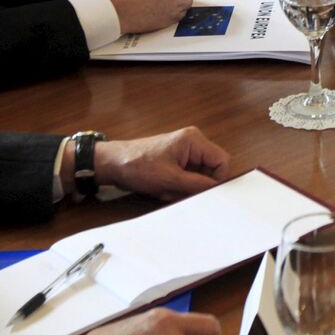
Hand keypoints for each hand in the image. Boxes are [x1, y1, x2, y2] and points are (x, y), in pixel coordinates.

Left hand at [94, 127, 233, 197]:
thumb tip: (219, 190)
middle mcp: (192, 142)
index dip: (217, 180)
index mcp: (194, 140)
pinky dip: (178, 187)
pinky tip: (163, 189)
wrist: (112, 163)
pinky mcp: (176, 160)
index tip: (204, 194)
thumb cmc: (138, 166)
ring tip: (165, 189)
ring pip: (198, 176)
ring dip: (185, 188)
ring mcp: (184, 151)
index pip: (222, 161)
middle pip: (210, 169)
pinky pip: (187, 177)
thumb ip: (198, 184)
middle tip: (178, 192)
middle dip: (196, 185)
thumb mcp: (171, 180)